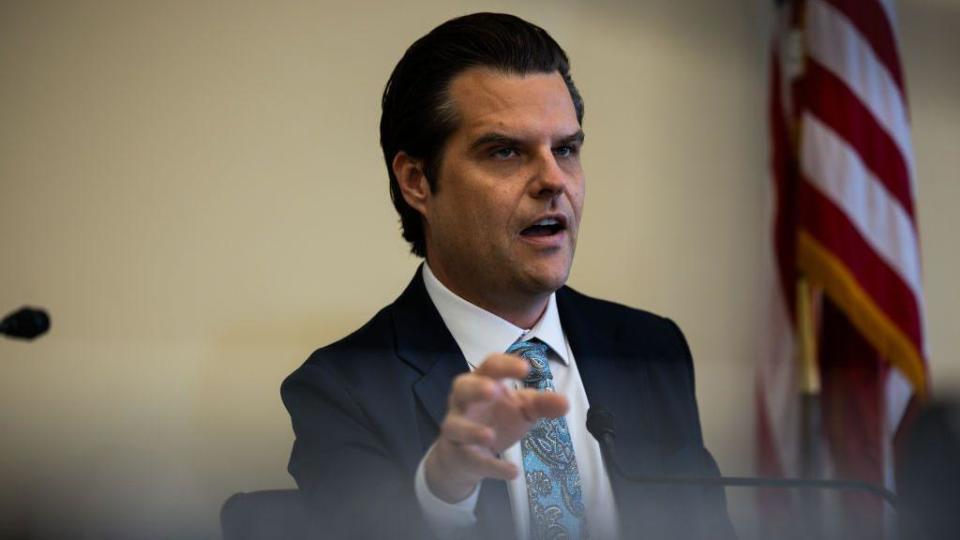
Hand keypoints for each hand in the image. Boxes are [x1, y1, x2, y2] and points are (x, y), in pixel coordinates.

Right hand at [424, 353, 568, 502]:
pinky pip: (472, 460)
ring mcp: (457, 429)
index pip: (490, 367)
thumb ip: (542, 404)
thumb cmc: (495, 420)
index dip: (505, 365)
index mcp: (481, 383)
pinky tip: (512, 472)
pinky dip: (492, 466)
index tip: (526, 368)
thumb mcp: (521, 410)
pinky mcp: (459, 455)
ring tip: (490, 436)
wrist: (465, 456)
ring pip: (455, 426)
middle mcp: (463, 402)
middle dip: (475, 389)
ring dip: (472, 430)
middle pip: (461, 388)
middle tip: (493, 390)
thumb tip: (566, 403)